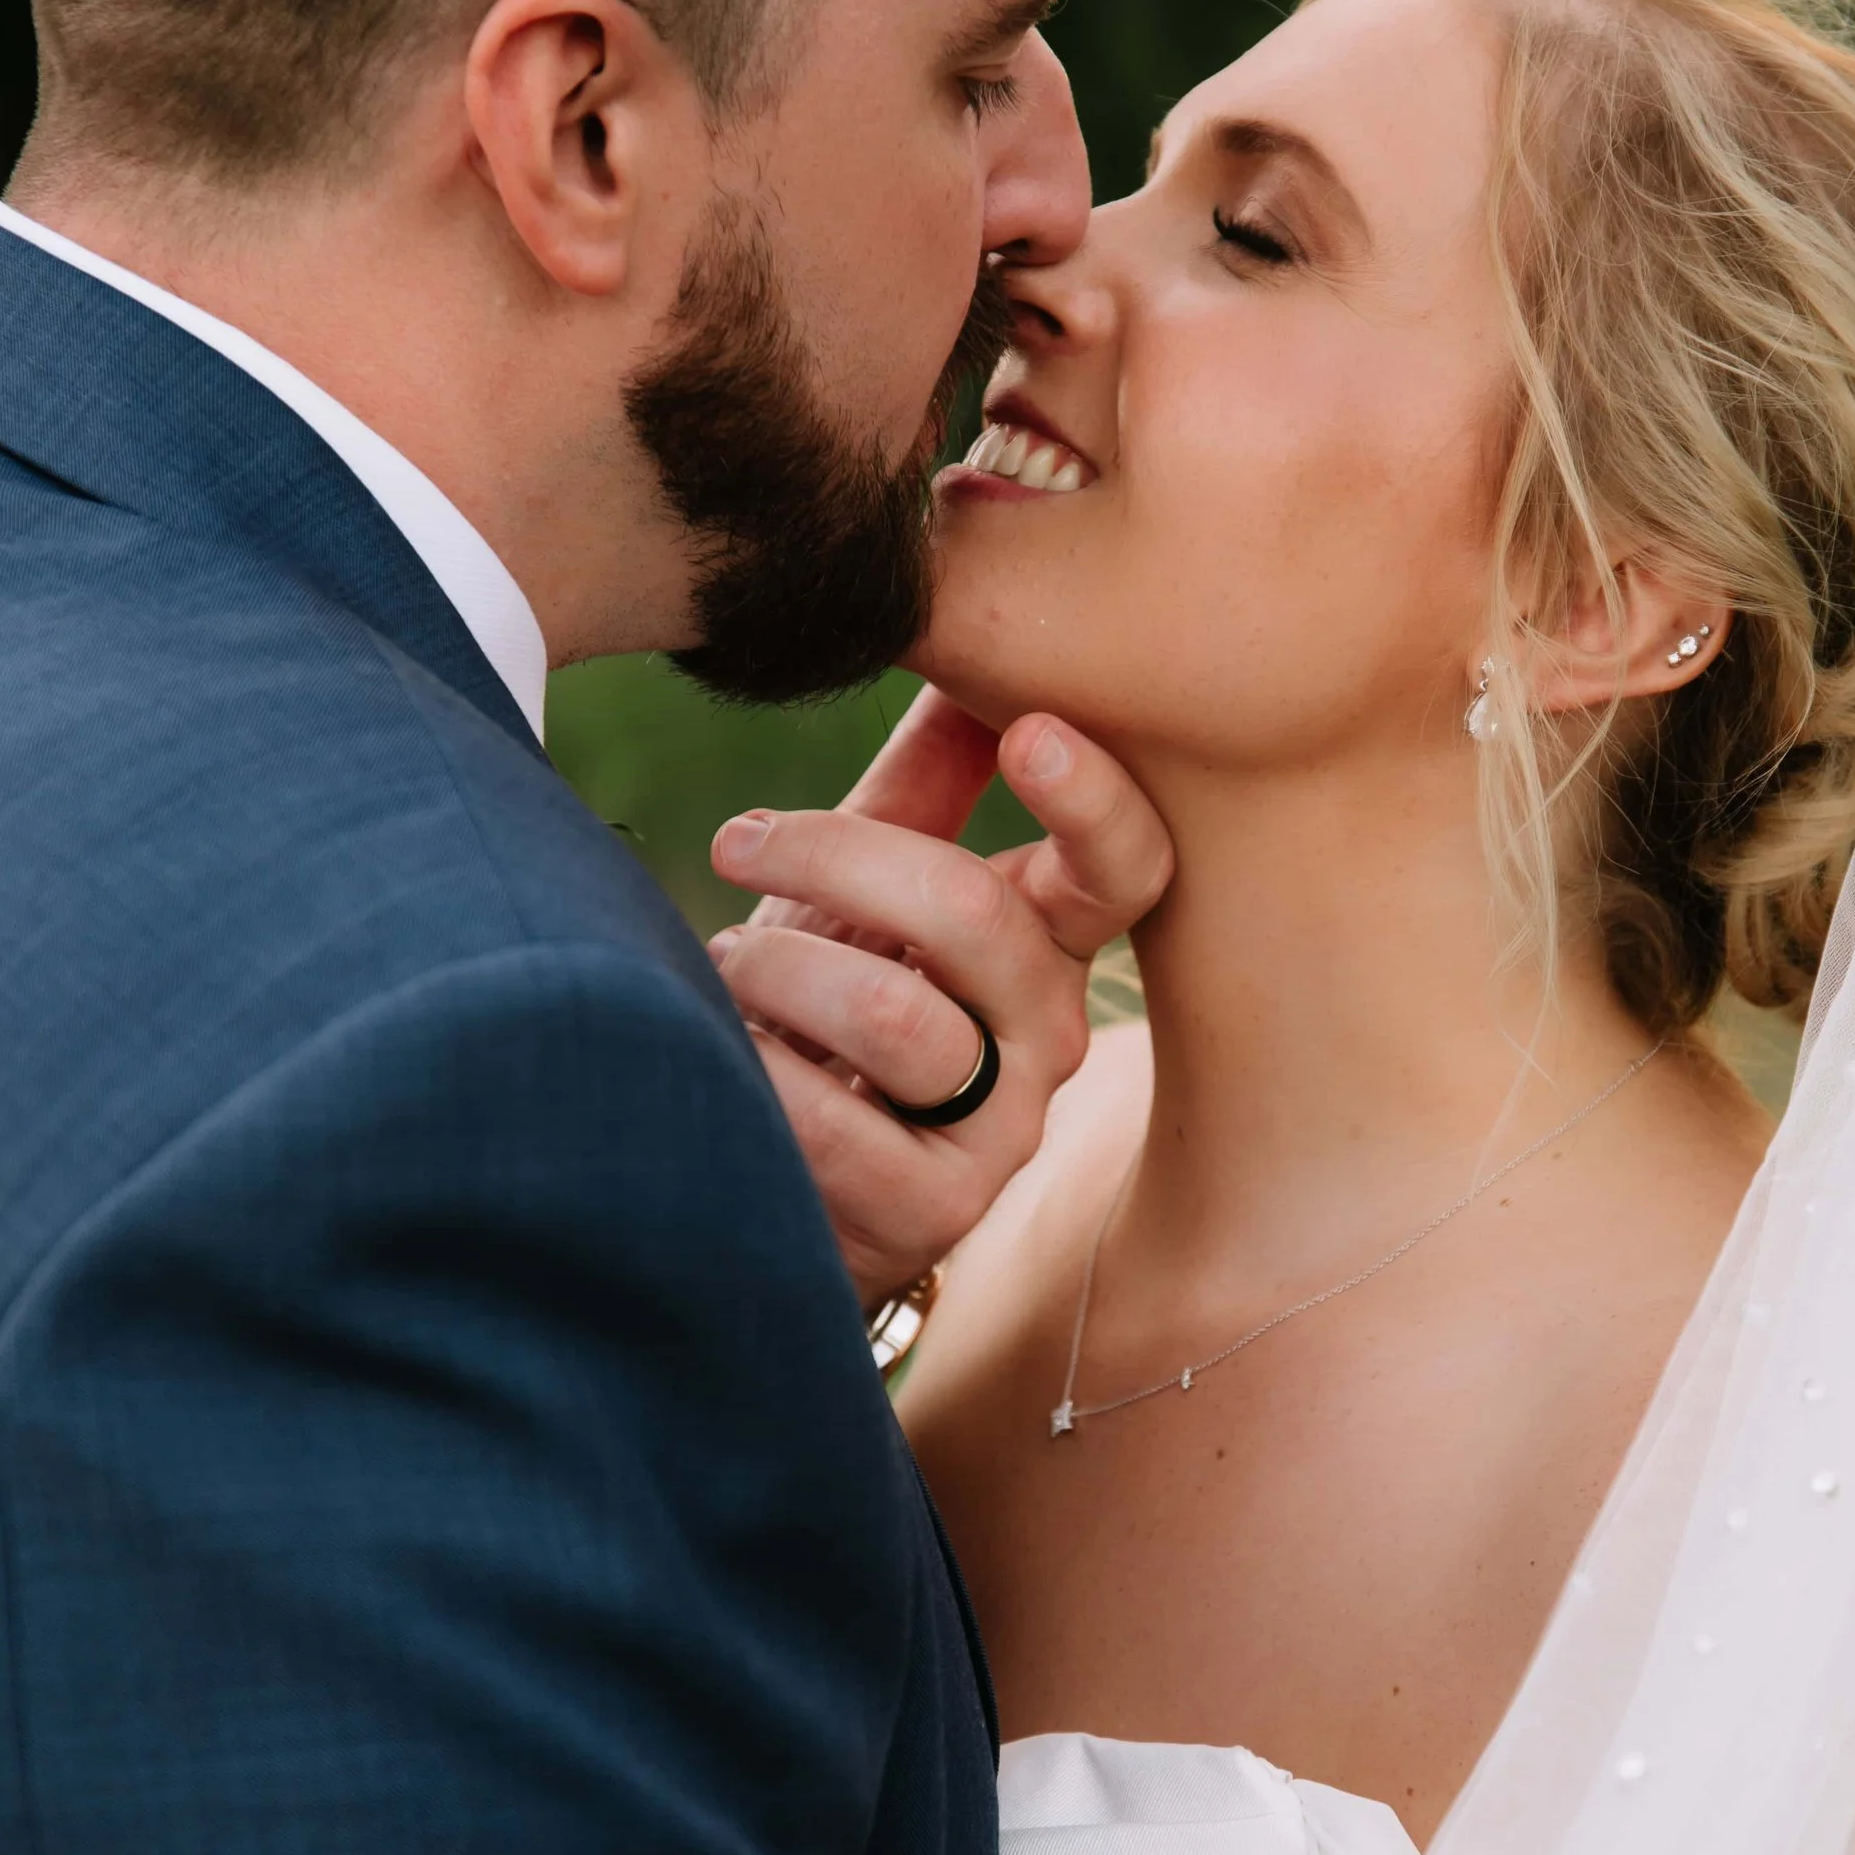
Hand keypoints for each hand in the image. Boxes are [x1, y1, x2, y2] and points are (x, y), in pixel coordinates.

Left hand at [708, 688, 1170, 1308]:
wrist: (768, 1180)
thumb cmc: (817, 1012)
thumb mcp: (863, 891)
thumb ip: (919, 784)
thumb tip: (959, 642)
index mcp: (1045, 944)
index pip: (1125, 868)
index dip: (1094, 800)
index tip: (1026, 730)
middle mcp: (1048, 1037)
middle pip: (980, 916)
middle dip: (836, 856)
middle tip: (740, 839)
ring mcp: (1003, 1132)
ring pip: (904, 1018)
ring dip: (784, 969)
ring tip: (729, 966)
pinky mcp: (934, 1212)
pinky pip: (841, 1122)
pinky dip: (762, 1071)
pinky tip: (730, 1056)